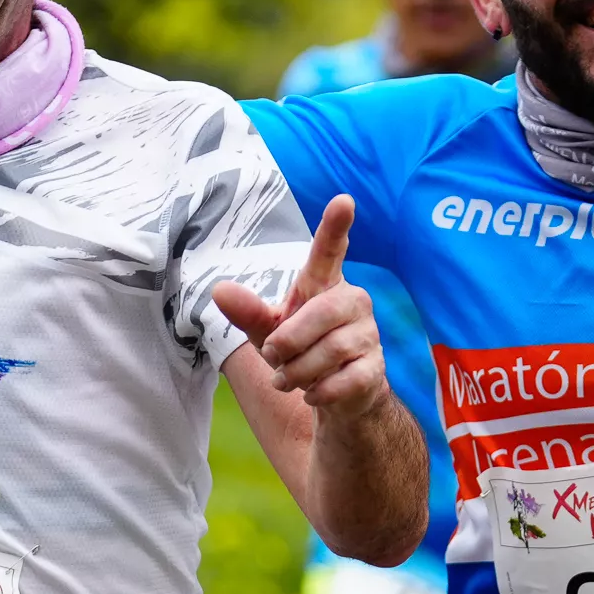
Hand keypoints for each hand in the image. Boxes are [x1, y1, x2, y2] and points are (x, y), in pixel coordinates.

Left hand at [212, 197, 387, 415]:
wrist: (333, 393)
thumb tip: (218, 290)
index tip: (343, 200)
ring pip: (331, 351)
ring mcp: (368, 334)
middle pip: (321, 314)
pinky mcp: (375, 368)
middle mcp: (352, 301)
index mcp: (323, 284)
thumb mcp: (267, 330)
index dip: (336, 226)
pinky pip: (344, 380)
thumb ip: (247, 312)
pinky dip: (319, 391)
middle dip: (289, 341)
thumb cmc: (299, 349)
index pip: (330, 250)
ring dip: (298, 372)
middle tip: (273, 356)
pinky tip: (312, 392)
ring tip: (288, 379)